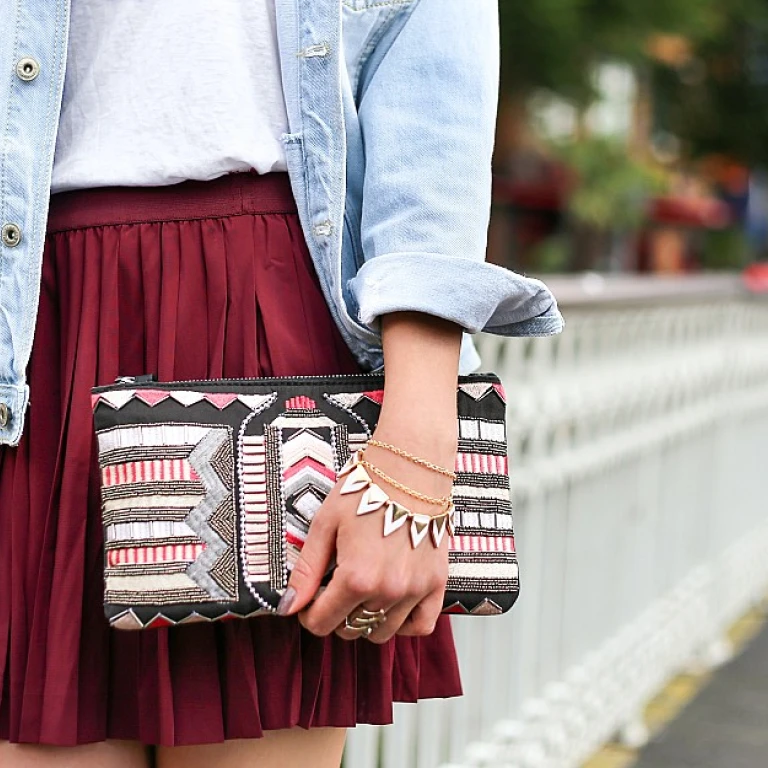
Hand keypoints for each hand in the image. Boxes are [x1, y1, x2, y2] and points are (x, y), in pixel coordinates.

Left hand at [276, 422, 456, 642]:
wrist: (411, 468)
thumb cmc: (365, 489)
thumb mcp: (325, 524)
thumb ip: (307, 569)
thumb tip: (289, 607)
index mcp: (356, 577)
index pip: (321, 623)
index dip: (308, 614)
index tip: (310, 599)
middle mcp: (387, 591)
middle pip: (350, 629)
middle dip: (335, 614)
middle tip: (336, 588)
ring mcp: (415, 590)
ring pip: (382, 632)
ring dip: (366, 619)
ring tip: (362, 593)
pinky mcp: (437, 583)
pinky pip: (421, 626)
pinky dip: (404, 624)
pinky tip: (391, 605)